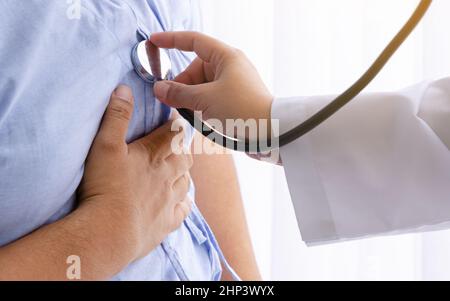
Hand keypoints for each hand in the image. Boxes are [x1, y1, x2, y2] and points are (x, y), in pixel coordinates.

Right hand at [78, 85, 192, 261]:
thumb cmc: (105, 187)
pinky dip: (184, 202)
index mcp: (154, 155)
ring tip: (176, 170)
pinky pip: (183, 209)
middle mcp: (168, 176)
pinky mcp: (167, 222)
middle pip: (185, 156)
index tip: (175, 118)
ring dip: (184, 173)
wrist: (109, 231)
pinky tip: (180, 201)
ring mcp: (170, 200)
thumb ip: (116, 117)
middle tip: (175, 145)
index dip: (176, 123)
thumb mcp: (105, 146)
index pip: (174, 133)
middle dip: (183, 148)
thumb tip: (124, 89)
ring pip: (186, 182)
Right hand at [151, 31, 273, 136]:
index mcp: (226, 57)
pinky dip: (201, 104)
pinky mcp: (235, 98)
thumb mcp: (206, 99)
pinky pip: (210, 96)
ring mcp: (233, 83)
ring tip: (189, 112)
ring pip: (202, 85)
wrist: (270, 131)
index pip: (194, 41)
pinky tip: (199, 116)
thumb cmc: (242, 109)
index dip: (172, 40)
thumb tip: (159, 89)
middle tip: (172, 100)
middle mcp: (230, 66)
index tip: (154, 42)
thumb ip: (179, 93)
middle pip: (195, 68)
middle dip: (182, 84)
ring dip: (191, 97)